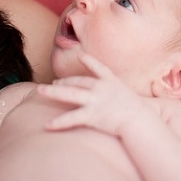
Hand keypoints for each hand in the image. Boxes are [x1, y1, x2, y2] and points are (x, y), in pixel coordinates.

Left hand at [37, 53, 151, 135]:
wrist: (140, 120)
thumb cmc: (137, 111)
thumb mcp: (128, 94)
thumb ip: (117, 91)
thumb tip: (111, 94)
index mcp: (110, 81)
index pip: (97, 68)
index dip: (88, 61)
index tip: (80, 55)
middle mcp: (100, 88)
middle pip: (76, 82)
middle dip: (63, 82)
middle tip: (52, 84)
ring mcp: (94, 100)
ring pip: (69, 94)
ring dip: (52, 92)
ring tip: (39, 91)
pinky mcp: (92, 115)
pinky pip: (71, 118)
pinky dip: (59, 122)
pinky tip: (47, 125)